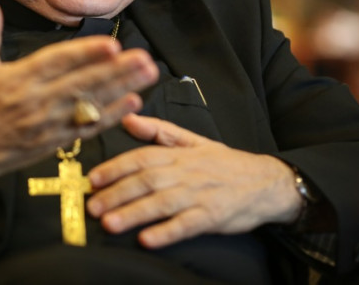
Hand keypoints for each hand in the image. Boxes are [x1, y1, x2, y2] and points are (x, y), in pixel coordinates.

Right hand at [0, 0, 158, 217]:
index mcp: (17, 79)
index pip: (56, 63)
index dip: (85, 54)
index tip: (111, 43)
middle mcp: (35, 103)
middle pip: (81, 85)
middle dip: (116, 72)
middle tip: (144, 58)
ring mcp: (47, 125)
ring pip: (90, 106)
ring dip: (121, 89)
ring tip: (147, 73)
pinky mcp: (54, 142)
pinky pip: (87, 129)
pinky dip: (111, 117)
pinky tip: (133, 102)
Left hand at [86, 114, 301, 248]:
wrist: (267, 182)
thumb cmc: (224, 163)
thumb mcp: (194, 141)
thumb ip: (160, 131)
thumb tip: (128, 118)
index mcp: (179, 154)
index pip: (142, 157)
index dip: (116, 167)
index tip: (93, 178)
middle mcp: (186, 173)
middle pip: (146, 181)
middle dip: (117, 193)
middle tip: (92, 206)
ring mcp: (199, 195)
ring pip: (162, 203)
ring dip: (134, 213)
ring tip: (110, 224)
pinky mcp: (213, 217)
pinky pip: (187, 225)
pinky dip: (166, 232)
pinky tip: (147, 240)